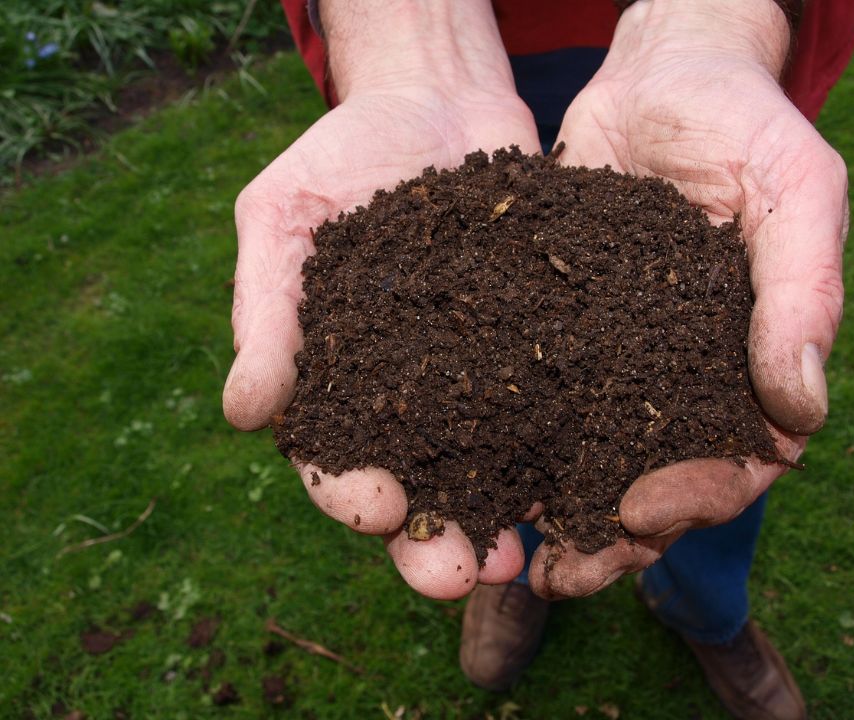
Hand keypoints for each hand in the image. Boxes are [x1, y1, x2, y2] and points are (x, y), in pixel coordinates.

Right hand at [222, 1, 539, 598]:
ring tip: (525, 556)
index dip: (351, 493)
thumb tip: (243, 413)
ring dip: (505, 519)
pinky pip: (554, 408)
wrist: (434, 100)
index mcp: (337, 382)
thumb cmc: (341, 156)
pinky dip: (567, 450)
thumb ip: (266, 313)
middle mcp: (410, 397)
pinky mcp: (538, 349)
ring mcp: (479, 378)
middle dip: (434, 540)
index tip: (378, 509)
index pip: (334, 458)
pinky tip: (588, 481)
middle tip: (460, 574)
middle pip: (418, 488)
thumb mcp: (283, 217)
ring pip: (490, 469)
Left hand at [527, 0, 848, 598]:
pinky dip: (501, 441)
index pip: (736, 461)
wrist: (658, 76)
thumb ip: (803, 293)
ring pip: (585, 457)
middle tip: (560, 573)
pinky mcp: (553, 334)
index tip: (640, 511)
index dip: (696, 497)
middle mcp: (678, 377)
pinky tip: (464, 472)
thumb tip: (801, 411)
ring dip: (549, 511)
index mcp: (748, 365)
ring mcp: (614, 361)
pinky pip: (529, 399)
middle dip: (610, 535)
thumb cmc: (742, 123)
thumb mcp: (793, 190)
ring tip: (503, 551)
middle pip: (653, 482)